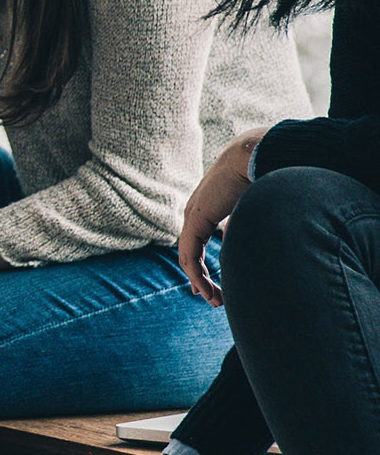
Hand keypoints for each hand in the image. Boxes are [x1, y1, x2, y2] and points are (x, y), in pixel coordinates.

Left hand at [179, 127, 265, 306]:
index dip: (205, 263)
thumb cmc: (264, 173)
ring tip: (215, 300)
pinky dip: (197, 274)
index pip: (200, 239)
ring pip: (189, 257)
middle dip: (200, 277)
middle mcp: (198, 211)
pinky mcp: (194, 220)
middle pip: (191, 251)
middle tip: (212, 298)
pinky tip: (206, 289)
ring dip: (202, 281)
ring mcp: (193, 216)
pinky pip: (189, 254)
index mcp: (211, 207)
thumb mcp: (258, 205)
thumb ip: (254, 223)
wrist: (255, 154)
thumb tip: (262, 242)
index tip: (213, 285)